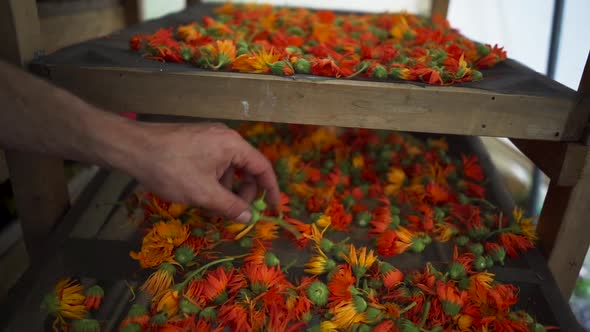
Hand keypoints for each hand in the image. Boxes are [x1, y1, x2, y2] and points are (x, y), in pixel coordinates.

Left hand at [125, 122, 279, 222]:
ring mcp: (209, 137)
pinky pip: (214, 163)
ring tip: (210, 208)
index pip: (262, 167)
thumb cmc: (171, 169)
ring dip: (225, 190)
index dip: (271, 190)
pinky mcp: (195, 141)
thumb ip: (231, 207)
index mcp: (233, 145)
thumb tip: (250, 217)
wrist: (132, 148)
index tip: (273, 209)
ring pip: (228, 168)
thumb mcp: (204, 194)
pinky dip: (212, 181)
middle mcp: (225, 138)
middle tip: (233, 214)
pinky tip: (198, 195)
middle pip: (246, 168)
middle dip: (243, 193)